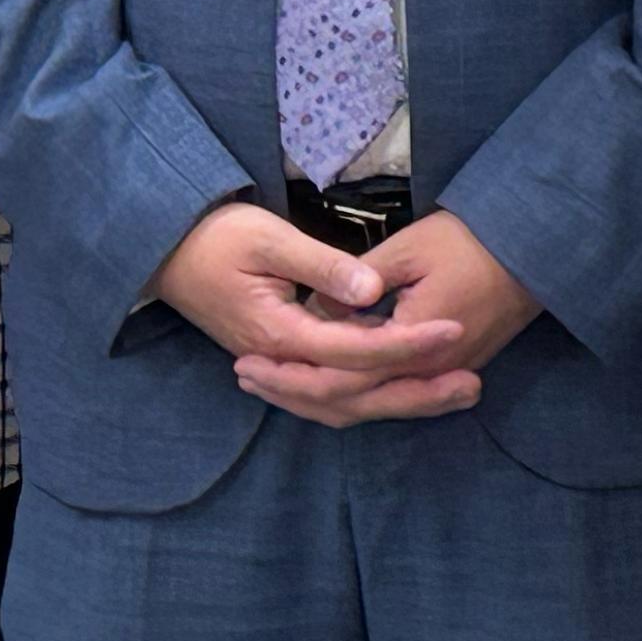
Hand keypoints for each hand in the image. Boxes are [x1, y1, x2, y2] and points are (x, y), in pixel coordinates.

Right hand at [149, 202, 472, 420]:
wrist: (168, 252)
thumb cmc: (218, 238)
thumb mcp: (270, 240)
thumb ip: (324, 267)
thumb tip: (373, 292)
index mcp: (277, 334)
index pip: (353, 353)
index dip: (407, 344)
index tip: (455, 330)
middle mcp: (279, 362)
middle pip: (353, 396)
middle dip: (415, 394)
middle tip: (473, 386)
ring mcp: (279, 366)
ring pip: (341, 403)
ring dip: (398, 400)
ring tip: (454, 390)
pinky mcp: (284, 360)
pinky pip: (330, 392)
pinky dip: (369, 393)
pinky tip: (409, 381)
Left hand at [235, 210, 541, 427]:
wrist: (538, 247)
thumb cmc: (473, 241)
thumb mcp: (408, 250)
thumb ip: (355, 285)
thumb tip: (314, 313)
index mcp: (412, 347)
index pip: (337, 378)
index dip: (288, 374)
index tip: (246, 360)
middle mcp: (426, 376)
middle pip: (348, 405)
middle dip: (292, 393)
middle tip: (247, 377)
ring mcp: (441, 379)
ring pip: (368, 408)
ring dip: (317, 399)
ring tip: (273, 384)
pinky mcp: (449, 373)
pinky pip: (389, 397)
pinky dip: (350, 394)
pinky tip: (323, 380)